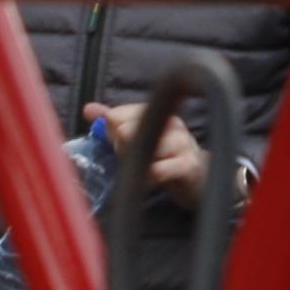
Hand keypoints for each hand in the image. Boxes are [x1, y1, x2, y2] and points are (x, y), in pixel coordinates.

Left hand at [100, 100, 248, 211]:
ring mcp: (182, 144)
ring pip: (142, 151)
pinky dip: (147, 179)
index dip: (113, 132)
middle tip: (132, 160)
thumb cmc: (167, 158)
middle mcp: (171, 123)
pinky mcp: (187, 165)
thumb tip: (88, 108)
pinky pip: (157, 171)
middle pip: (128, 131)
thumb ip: (113, 124)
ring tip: (145, 172)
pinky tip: (151, 182)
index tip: (119, 144)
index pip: (120, 114)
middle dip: (122, 150)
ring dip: (136, 166)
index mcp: (159, 113)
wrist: (201, 180)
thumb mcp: (140, 138)